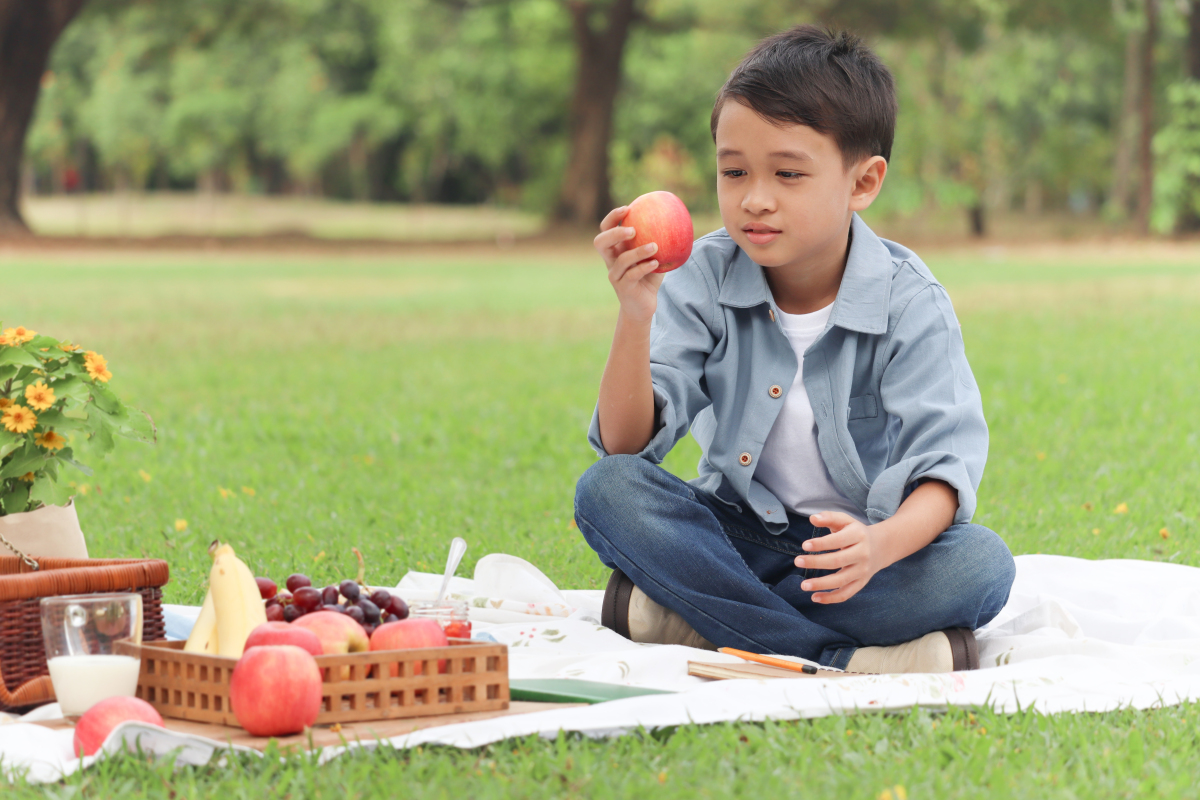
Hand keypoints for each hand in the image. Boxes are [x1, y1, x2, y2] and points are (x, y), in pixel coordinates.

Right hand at [593, 205, 663, 325]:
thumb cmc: (649, 279)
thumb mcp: (655, 258)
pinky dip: (645, 267)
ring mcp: (615, 275)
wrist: (642, 306)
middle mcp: (611, 261)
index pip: (606, 229)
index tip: (627, 208)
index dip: (612, 217)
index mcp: (616, 250)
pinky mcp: (623, 287)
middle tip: (633, 229)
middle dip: (615, 232)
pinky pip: (632, 275)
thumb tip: (678, 221)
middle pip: (601, 242)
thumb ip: (660, 242)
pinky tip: (656, 263)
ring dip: (638, 251)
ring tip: (655, 246)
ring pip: (621, 260)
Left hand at [792, 512, 887, 603]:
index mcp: (858, 535)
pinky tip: (814, 597)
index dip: (821, 544)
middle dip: (816, 562)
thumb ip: (829, 517)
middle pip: (838, 561)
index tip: (804, 545)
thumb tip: (812, 518)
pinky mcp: (861, 583)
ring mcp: (862, 571)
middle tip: (797, 561)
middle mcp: (862, 554)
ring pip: (842, 580)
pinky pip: (846, 594)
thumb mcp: (845, 521)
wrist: (881, 547)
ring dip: (821, 584)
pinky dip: (831, 598)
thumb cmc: (855, 532)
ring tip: (803, 585)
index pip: (838, 540)